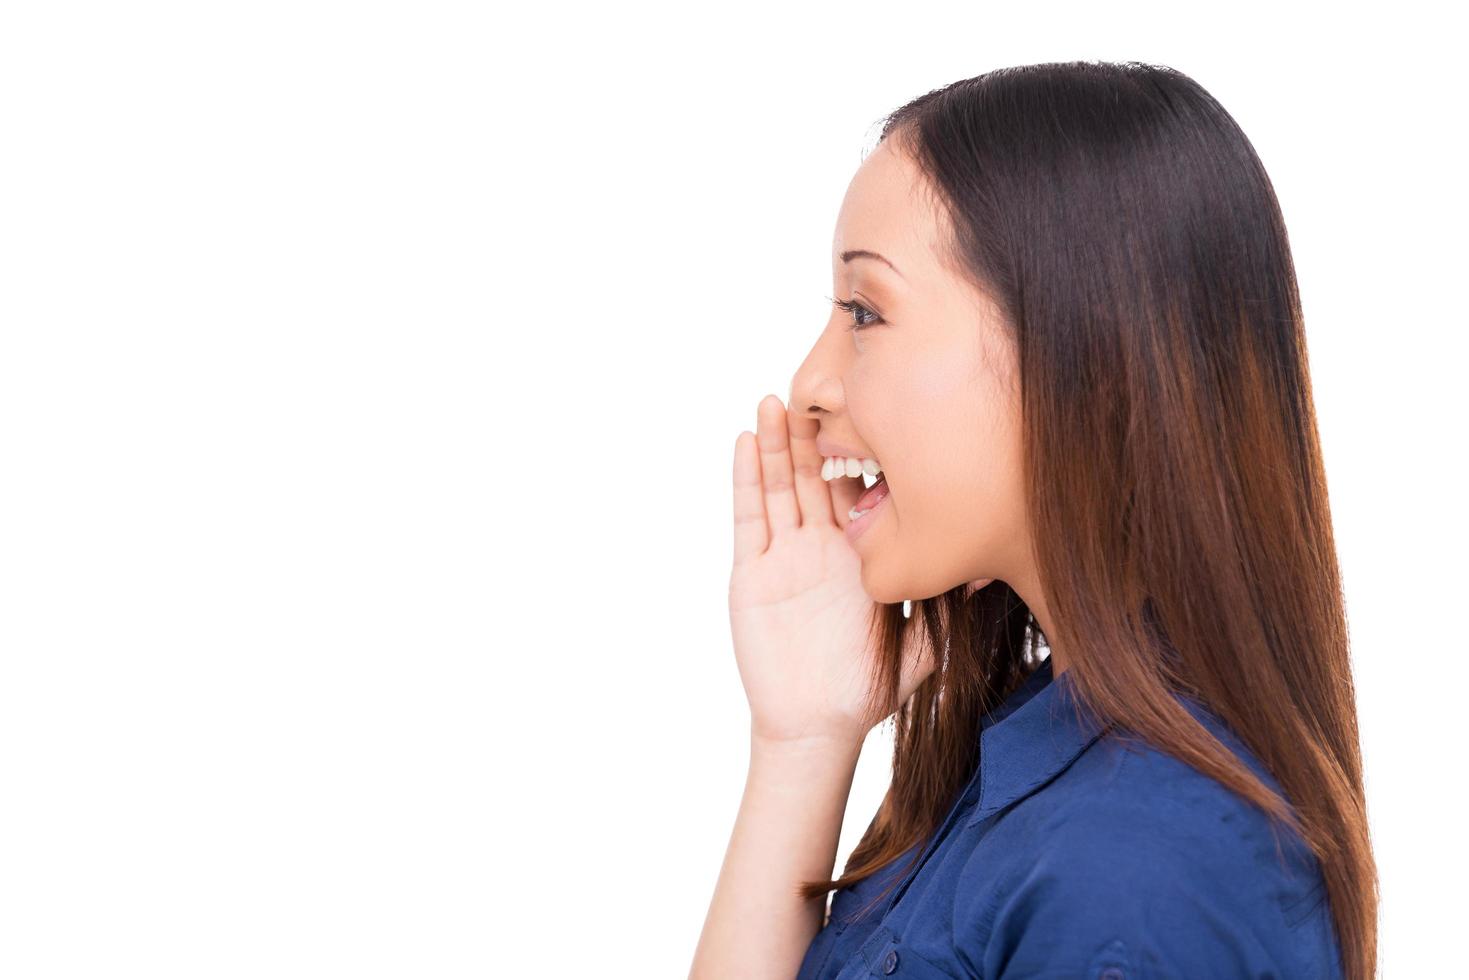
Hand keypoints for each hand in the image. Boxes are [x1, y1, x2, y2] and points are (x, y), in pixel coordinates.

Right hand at [728, 395, 938, 747]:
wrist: (817, 724)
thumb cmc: (868, 685)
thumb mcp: (924, 641)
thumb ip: (951, 607)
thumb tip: (991, 573)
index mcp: (857, 553)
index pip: (858, 489)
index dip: (861, 451)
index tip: (872, 407)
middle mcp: (819, 546)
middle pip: (814, 476)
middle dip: (813, 432)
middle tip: (816, 386)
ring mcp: (784, 554)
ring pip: (779, 486)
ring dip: (775, 443)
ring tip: (774, 399)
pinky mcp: (752, 571)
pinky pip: (749, 516)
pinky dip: (747, 478)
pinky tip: (746, 442)